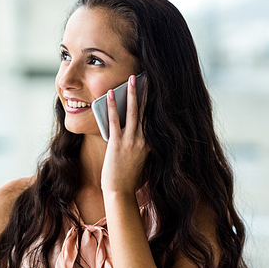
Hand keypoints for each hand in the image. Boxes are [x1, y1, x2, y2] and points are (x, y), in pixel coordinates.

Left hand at [101, 74, 149, 194]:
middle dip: (148, 92)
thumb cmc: (128, 178)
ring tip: (133, 78)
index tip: (158, 89)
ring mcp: (131, 141)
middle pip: (147, 111)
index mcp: (150, 144)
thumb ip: (141, 144)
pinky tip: (110, 94)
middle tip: (148, 76)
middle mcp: (144, 140)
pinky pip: (115, 120)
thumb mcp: (140, 159)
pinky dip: (113, 106)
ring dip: (133, 93)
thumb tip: (138, 130)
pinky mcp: (117, 143)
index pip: (154, 118)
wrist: (120, 192)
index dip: (155, 102)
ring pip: (133, 112)